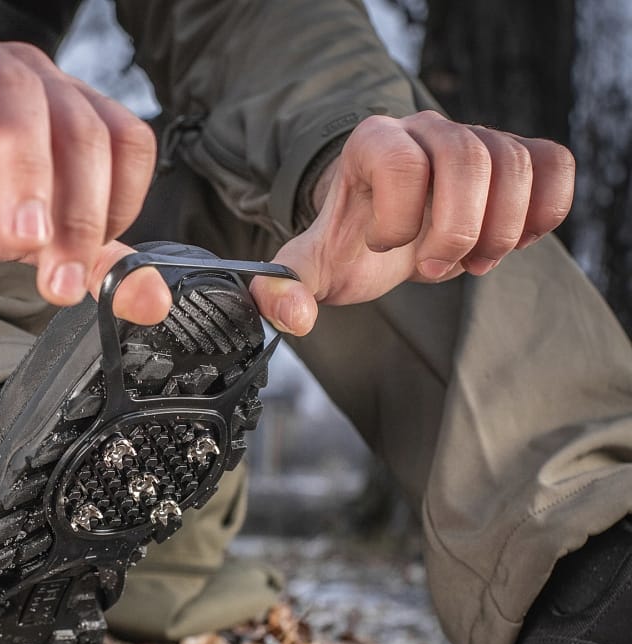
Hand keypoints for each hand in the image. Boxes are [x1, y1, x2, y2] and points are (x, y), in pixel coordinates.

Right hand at [0, 19, 169, 322]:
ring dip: (26, 171)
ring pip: (18, 97)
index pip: (126, 145)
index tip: (83, 261)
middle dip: (79, 215)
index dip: (118, 205)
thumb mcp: (30, 237)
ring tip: (19, 235)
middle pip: (81, 130)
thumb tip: (154, 303)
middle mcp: (34, 79)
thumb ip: (91, 262)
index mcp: (71, 115)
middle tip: (58, 282)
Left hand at [251, 110, 575, 334]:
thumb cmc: (352, 244)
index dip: (398, 217)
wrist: (385, 229)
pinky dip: (543, 211)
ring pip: (514, 165)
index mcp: (373, 143)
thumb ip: (285, 290)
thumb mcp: (311, 268)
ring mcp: (476, 139)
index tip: (384, 248)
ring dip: (499, 230)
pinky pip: (553, 166)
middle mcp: (427, 130)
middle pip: (468, 156)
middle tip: (433, 269)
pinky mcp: (515, 158)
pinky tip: (511, 241)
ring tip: (470, 262)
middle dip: (457, 228)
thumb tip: (294, 319)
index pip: (400, 161)